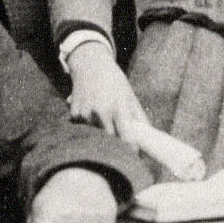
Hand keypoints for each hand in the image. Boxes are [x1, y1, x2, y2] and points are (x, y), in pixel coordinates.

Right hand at [67, 43, 205, 182]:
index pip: (127, 138)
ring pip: (96, 137)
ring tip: (104, 125)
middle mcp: (101, 112)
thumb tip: (150, 140)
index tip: (134, 158)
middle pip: (110, 142)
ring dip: (101, 137)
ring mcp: (86, 113)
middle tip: (122, 150)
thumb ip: (140, 120)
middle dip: (116, 147)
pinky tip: (92, 116)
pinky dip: (89, 129)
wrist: (91, 65)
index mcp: (119, 108)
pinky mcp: (74, 114)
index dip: (131, 151)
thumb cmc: (115, 83)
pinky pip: (84, 130)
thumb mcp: (131, 98)